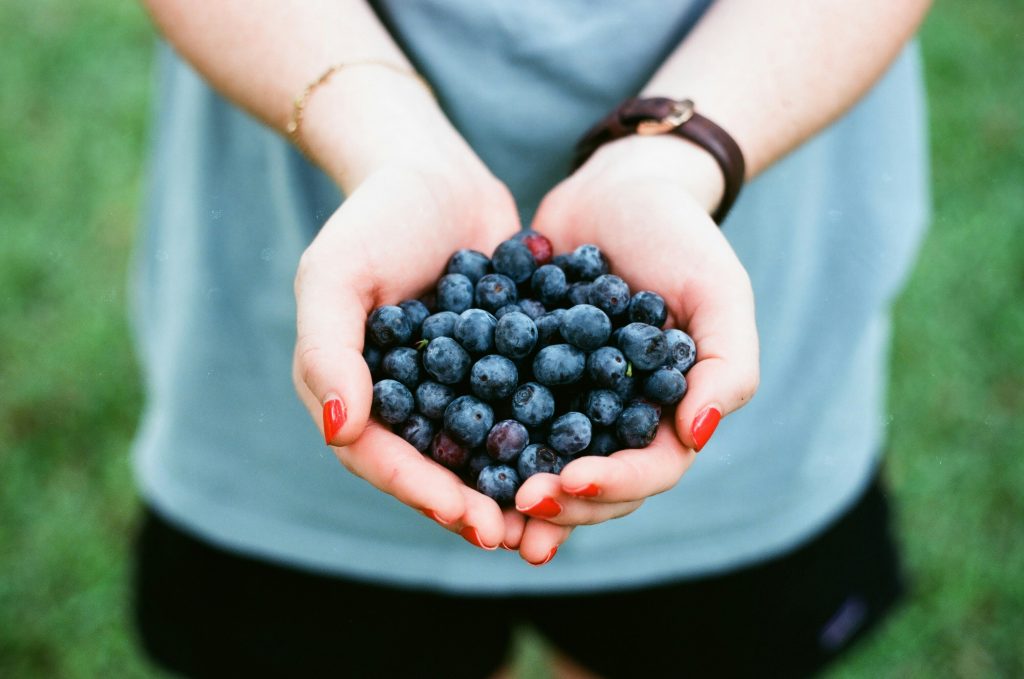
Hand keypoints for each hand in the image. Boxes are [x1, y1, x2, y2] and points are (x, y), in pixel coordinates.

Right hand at [292, 157, 526, 550]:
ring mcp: (456, 385)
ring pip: (482, 449)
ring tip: (554, 516)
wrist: (434, 172)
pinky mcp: (502, 365)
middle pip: (435, 467)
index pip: (382, 457)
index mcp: (356, 392)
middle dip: (474, 505)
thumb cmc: (373, 218)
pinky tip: (587, 455)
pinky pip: (522, 408)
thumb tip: (340, 432)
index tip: (469, 520)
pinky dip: (548, 434)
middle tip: (516, 538)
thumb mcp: (335, 275)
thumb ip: (327, 351)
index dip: (423, 493)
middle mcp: (405, 400)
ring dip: (514, 485)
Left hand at [506, 135, 759, 560]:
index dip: (615, 484)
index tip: (573, 481)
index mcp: (669, 412)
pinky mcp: (523, 376)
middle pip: (594, 483)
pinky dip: (480, 440)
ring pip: (545, 462)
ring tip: (483, 508)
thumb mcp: (718, 290)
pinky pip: (501, 415)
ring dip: (517, 491)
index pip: (650, 470)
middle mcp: (618, 418)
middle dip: (560, 501)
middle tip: (520, 501)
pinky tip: (447, 453)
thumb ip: (727, 364)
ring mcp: (568, 401)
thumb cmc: (678, 235)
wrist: (615, 188)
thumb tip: (698, 435)